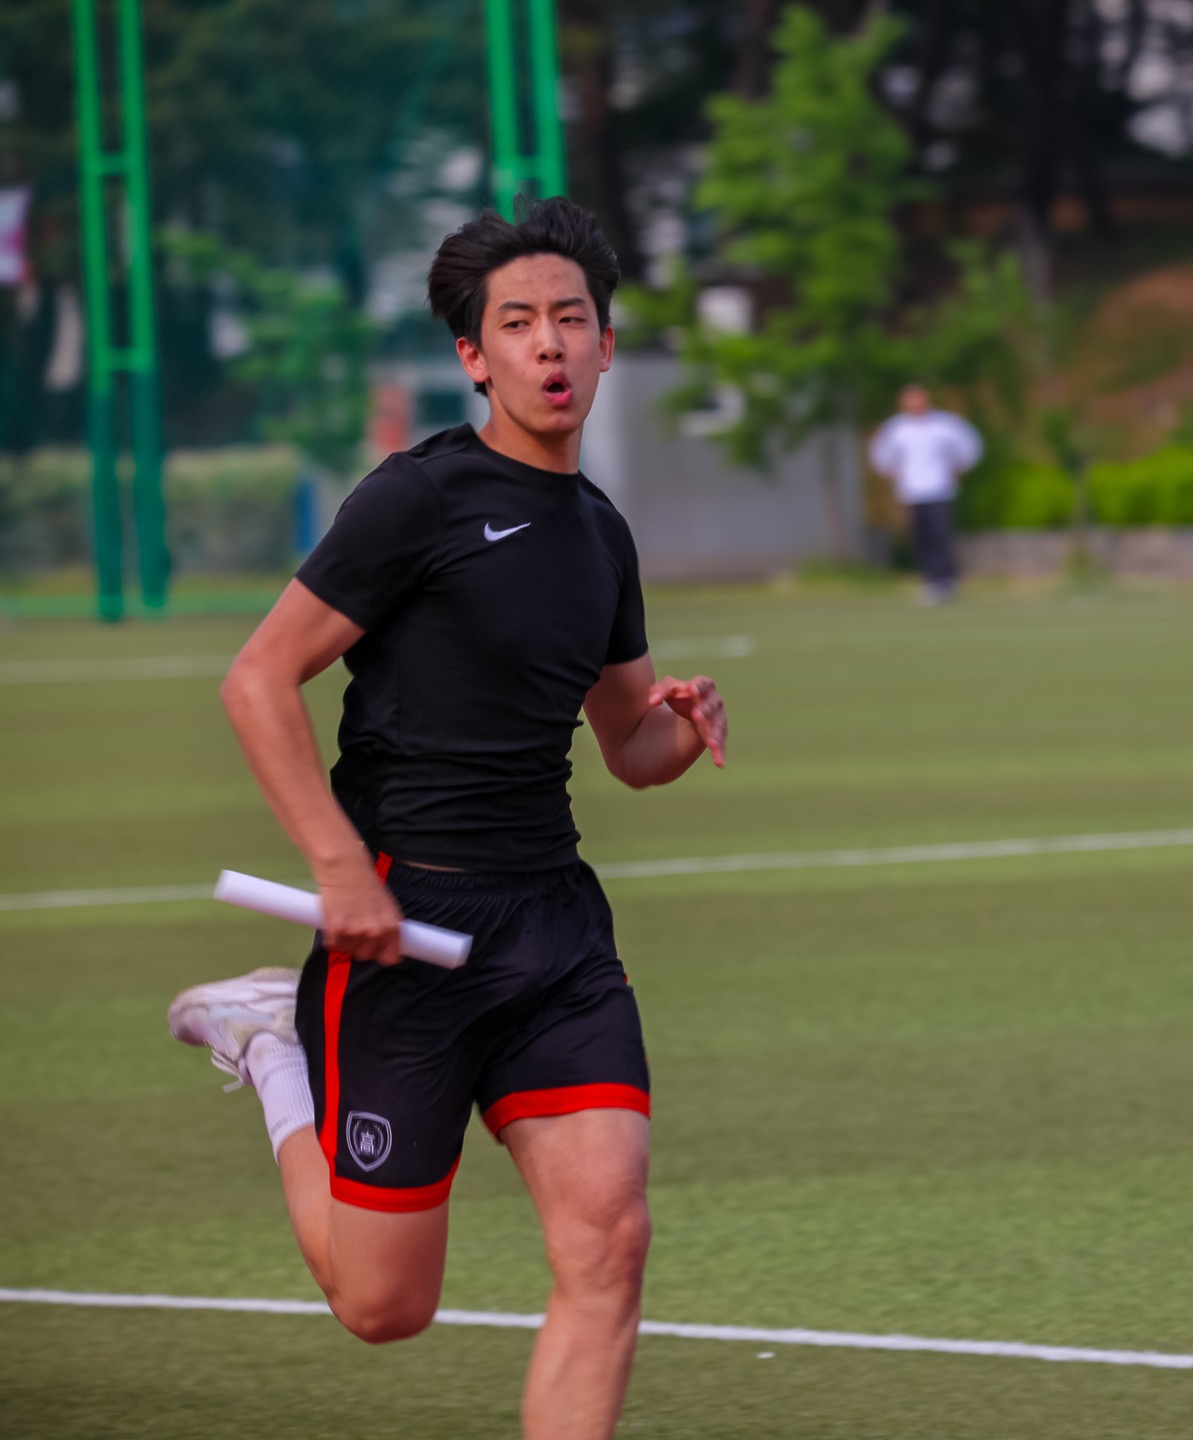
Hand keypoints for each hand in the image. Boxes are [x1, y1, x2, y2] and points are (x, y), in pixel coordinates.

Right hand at [314, 850, 403, 964]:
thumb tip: (387, 947)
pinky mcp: (336, 930)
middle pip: (366, 956)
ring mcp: (355, 933)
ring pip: (348, 951)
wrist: (345, 869)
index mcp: (392, 927)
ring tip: (345, 920)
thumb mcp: (387, 907)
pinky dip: (332, 937)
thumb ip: (387, 928)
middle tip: (356, 927)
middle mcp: (375, 933)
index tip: (376, 948)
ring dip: (345, 940)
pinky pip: (333, 945)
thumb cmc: (367, 885)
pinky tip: (335, 921)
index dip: (382, 953)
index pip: (390, 959)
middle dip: (361, 945)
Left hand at [648, 674, 726, 767]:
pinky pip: (720, 745)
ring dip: (715, 734)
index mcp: (703, 687)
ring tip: (711, 743)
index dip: (699, 686)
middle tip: (696, 715)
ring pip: (719, 726)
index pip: (703, 684)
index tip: (692, 689)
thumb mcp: (666, 691)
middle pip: (712, 705)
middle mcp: (713, 702)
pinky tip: (719, 763)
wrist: (684, 715)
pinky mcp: (716, 736)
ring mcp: (717, 720)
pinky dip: (719, 753)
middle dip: (705, 710)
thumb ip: (659, 691)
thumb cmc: (677, 697)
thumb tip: (652, 702)